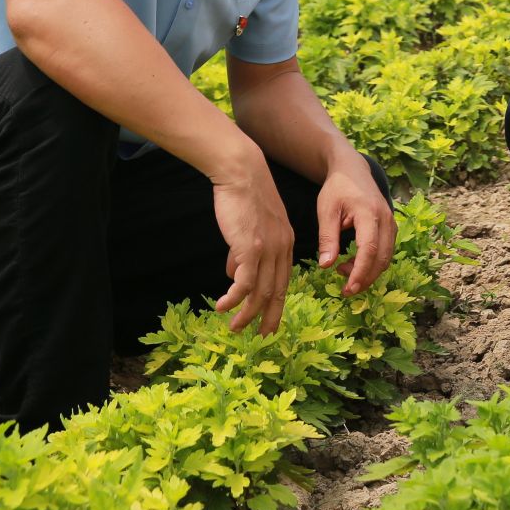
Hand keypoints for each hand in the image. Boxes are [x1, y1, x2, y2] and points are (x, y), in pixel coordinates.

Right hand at [210, 157, 297, 334]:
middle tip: (260, 336)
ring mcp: (268, 249)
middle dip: (269, 317)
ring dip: (247, 314)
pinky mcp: (250, 247)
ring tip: (235, 328)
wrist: (242, 172)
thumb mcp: (250, 227)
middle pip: (277, 291)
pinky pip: (244, 282)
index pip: (284, 281)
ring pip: (261, 292)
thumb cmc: (242, 198)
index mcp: (286, 244)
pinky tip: (223, 307)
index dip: (276, 304)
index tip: (269, 322)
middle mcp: (282, 249)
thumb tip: (233, 274)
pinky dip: (234, 298)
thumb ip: (244, 251)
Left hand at [316, 149, 396, 295]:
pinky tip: (352, 263)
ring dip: (369, 271)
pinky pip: (385, 250)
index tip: (348, 288)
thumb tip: (326, 266)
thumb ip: (327, 238)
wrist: (353, 170)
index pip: (369, 248)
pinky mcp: (390, 227)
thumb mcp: (326, 211)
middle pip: (382, 257)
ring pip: (386, 256)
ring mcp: (391, 222)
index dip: (361, 271)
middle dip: (366, 278)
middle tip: (346, 290)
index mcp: (368, 213)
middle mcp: (385, 219)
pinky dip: (372, 262)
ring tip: (343, 272)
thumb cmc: (337, 189)